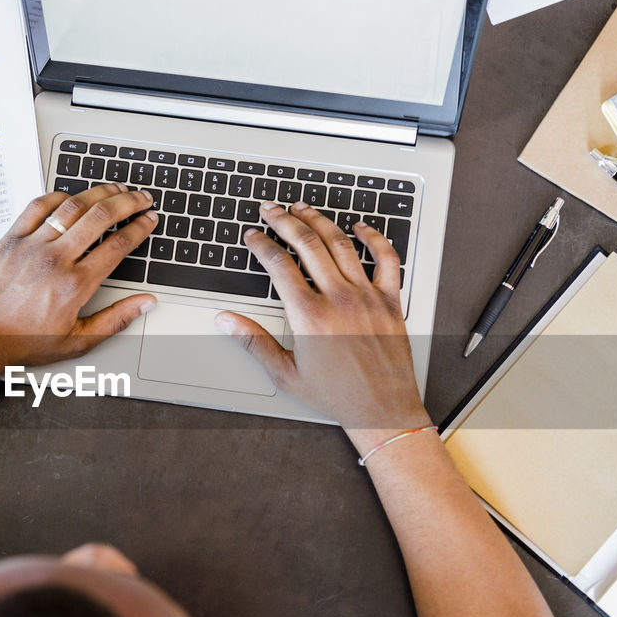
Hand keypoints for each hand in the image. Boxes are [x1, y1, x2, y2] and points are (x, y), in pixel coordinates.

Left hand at [0, 183, 157, 373]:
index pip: (118, 245)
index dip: (140, 227)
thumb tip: (145, 303)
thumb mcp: (78, 341)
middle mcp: (56, 259)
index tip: (149, 219)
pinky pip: (38, 206)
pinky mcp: (12, 238)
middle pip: (101, 217)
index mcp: (76, 284)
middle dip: (127, 202)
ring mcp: (33, 245)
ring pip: (73, 206)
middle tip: (140, 197)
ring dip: (99, 193)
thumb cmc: (23, 340)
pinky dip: (58, 196)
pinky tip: (72, 196)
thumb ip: (116, 319)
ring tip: (115, 189)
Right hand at [216, 201, 429, 445]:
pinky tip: (360, 227)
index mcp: (309, 316)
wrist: (381, 408)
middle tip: (271, 209)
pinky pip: (386, 259)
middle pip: (307, 244)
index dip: (262, 244)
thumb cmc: (337, 395)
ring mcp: (366, 296)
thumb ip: (253, 341)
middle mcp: (338, 299)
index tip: (253, 236)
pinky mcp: (389, 300)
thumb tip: (226, 320)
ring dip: (319, 221)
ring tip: (304, 208)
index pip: (279, 265)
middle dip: (285, 221)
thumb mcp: (286, 372)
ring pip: (341, 245)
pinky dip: (374, 238)